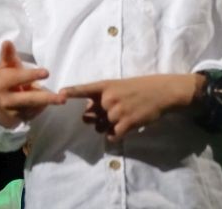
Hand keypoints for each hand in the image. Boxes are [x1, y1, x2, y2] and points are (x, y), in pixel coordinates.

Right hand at [0, 40, 65, 127]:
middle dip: (46, 98)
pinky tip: (51, 100)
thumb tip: (7, 41)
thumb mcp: (5, 65)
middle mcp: (8, 100)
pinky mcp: (22, 118)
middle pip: (29, 99)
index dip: (32, 75)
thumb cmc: (5, 77)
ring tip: (62, 98)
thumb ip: (8, 55)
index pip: (18, 79)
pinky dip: (44, 106)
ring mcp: (15, 111)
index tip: (47, 73)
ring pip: (35, 106)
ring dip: (48, 102)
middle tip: (62, 98)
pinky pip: (36, 112)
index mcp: (3, 83)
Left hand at [61, 74, 202, 141]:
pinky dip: (115, 135)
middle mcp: (109, 97)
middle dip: (97, 118)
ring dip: (109, 127)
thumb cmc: (140, 88)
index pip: (85, 88)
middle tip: (113, 113)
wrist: (162, 92)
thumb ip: (104, 96)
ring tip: (123, 118)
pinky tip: (124, 128)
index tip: (60, 93)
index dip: (72, 92)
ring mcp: (117, 110)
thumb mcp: (120, 86)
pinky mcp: (126, 123)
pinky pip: (112, 135)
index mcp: (107, 85)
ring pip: (102, 127)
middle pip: (91, 116)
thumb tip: (89, 111)